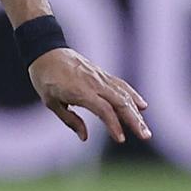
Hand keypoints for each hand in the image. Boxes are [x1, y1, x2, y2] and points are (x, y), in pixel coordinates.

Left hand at [28, 47, 150, 142]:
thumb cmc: (45, 78)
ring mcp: (99, 77)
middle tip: (145, 136)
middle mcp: (93, 83)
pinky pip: (120, 84)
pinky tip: (142, 106)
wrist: (45, 51)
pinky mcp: (101, 73)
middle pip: (120, 102)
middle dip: (134, 120)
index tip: (120, 139)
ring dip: (136, 111)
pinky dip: (132, 95)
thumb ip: (70, 120)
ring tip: (145, 128)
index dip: (114, 125)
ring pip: (123, 94)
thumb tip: (85, 137)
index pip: (104, 110)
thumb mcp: (51, 102)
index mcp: (80, 91)